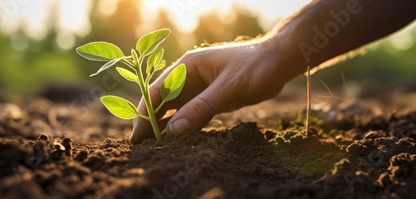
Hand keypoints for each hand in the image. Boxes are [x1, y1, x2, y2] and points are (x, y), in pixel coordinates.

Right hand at [129, 40, 299, 142]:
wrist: (278, 63)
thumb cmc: (254, 67)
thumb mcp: (228, 87)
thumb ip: (201, 107)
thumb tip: (174, 129)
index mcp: (187, 67)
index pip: (157, 90)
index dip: (144, 112)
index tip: (138, 133)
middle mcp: (189, 78)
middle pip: (164, 102)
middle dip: (151, 122)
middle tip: (142, 146)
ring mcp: (200, 89)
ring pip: (177, 110)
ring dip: (167, 127)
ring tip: (156, 147)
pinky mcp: (212, 100)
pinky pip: (194, 115)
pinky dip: (186, 127)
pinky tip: (179, 141)